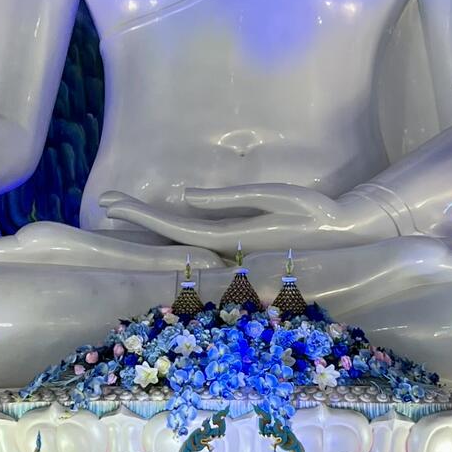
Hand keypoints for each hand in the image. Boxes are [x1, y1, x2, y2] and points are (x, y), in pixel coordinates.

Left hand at [98, 184, 398, 252]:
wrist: (347, 237)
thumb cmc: (314, 213)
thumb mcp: (274, 198)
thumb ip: (227, 201)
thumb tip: (184, 198)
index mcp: (234, 239)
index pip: (177, 229)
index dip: (144, 215)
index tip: (113, 202)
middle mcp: (227, 252)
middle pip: (170, 237)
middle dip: (137, 219)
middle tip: (105, 202)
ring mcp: (232, 254)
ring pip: (180, 241)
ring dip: (150, 226)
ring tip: (120, 210)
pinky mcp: (238, 251)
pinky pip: (196, 242)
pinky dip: (171, 232)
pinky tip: (155, 222)